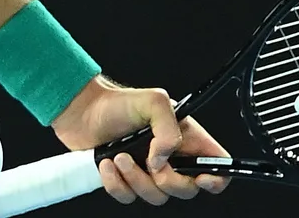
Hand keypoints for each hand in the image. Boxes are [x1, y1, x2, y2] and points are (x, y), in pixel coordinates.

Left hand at [51, 77, 230, 205]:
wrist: (82, 111)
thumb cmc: (116, 102)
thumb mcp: (153, 102)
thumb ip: (169, 129)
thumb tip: (165, 158)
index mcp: (186, 139)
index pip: (216, 165)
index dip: (216, 178)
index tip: (201, 178)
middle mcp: (170, 158)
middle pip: (188, 190)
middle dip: (168, 181)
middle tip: (151, 162)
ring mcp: (148, 172)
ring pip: (157, 197)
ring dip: (136, 179)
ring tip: (120, 156)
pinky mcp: (126, 182)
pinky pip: (129, 198)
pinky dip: (116, 184)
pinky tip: (107, 163)